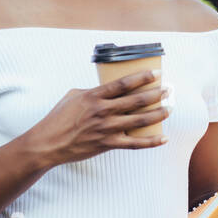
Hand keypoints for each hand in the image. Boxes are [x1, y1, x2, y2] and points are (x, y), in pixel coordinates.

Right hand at [26, 68, 168, 167]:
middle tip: (168, 90)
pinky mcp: (108, 144)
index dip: (142, 77)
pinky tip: (163, 138)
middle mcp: (102, 111)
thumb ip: (91, 92)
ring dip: (157, 114)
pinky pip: (134, 143)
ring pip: (139, 120)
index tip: (156, 73)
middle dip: (155, 94)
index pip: (123, 84)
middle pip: (136, 101)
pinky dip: (151, 142)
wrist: (49, 143)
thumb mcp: (72, 97)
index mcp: (94, 96)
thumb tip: (106, 90)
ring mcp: (106, 128)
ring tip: (169, 109)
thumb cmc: (58, 118)